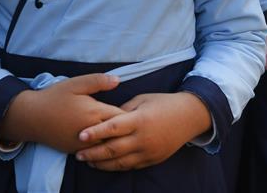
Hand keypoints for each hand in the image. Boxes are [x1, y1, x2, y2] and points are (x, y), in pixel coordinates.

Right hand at [0, 73, 123, 153]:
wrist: (32, 117)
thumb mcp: (76, 83)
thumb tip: (118, 80)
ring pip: (108, 145)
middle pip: (118, 134)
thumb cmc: (55, 97)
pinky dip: (102, 146)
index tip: (133, 110)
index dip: (129, 114)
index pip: (123, 117)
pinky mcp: (77, 151)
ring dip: (114, 139)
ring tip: (119, 132)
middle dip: (125, 129)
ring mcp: (84, 144)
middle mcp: (92, 131)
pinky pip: (96, 152)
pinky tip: (103, 139)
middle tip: (130, 123)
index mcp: (95, 113)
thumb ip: (98, 81)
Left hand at [75, 92, 210, 170]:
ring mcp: (148, 151)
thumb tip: (105, 118)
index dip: (95, 132)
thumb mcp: (142, 99)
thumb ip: (123, 111)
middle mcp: (143, 138)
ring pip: (120, 162)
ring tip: (87, 161)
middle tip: (77, 154)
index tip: (80, 136)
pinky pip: (130, 166)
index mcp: (139, 120)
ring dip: (101, 163)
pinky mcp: (152, 160)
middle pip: (113, 149)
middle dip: (93, 153)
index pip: (113, 128)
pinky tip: (104, 164)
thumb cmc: (163, 103)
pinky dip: (115, 166)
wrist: (189, 117)